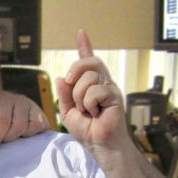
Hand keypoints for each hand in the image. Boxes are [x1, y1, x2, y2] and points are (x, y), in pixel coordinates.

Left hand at [0, 90, 48, 152]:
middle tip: (0, 141)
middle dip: (8, 138)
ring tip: (9, 136)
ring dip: (21, 135)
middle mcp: (19, 100)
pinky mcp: (39, 113)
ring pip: (34, 125)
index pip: (4, 122)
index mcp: (2, 99)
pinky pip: (42, 126)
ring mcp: (31, 105)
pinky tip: (21, 135)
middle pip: (20, 126)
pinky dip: (33, 133)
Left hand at [55, 30, 127, 151]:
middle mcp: (103, 83)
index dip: (84, 46)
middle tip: (69, 84)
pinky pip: (95, 91)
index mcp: (91, 85)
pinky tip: (95, 113)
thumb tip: (61, 77)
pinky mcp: (116, 96)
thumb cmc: (87, 130)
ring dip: (79, 96)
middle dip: (75, 70)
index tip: (80, 32)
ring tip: (86, 110)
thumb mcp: (68, 111)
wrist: (100, 145)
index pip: (89, 61)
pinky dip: (88, 104)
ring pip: (89, 78)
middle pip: (89, 62)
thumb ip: (63, 95)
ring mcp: (110, 88)